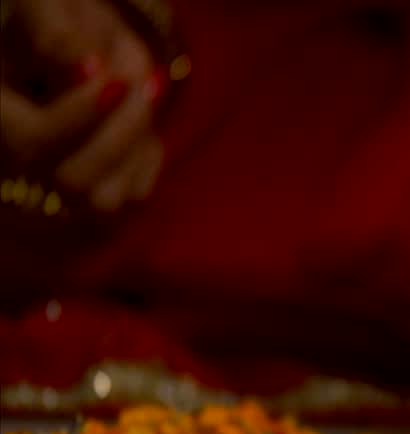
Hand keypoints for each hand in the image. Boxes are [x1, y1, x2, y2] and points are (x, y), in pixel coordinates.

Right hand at [0, 0, 165, 211]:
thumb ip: (54, 32)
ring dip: (138, 148)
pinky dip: (148, 157)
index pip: (33, 139)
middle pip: (72, 180)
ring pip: (106, 198)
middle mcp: (21, 158)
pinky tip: (142, 122)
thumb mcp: (47, 9)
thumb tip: (89, 68)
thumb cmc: (56, 19)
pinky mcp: (100, 187)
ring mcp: (59, 179)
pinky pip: (136, 192)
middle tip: (147, 86)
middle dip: (119, 136)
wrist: (81, 39)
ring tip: (146, 97)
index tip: (117, 82)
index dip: (81, 116)